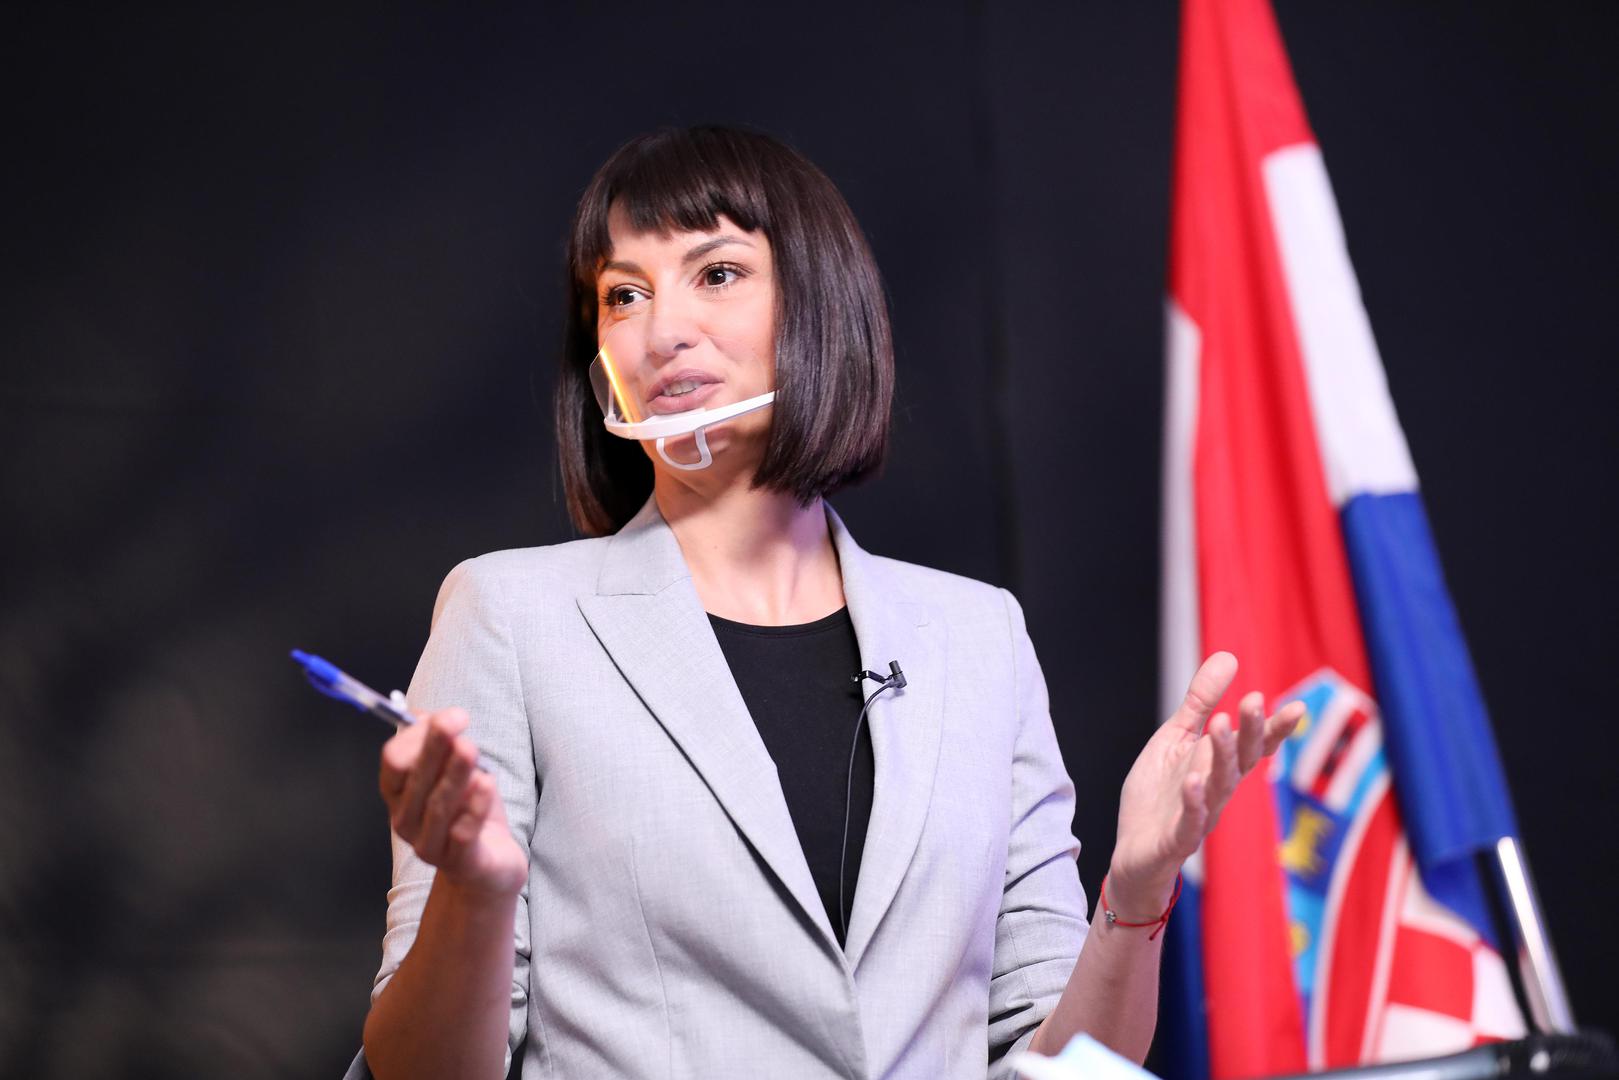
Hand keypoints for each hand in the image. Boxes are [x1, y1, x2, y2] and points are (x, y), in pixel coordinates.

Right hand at [379, 708, 527, 897]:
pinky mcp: (460, 862)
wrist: (488, 866)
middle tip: (455, 720)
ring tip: (471, 748)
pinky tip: (486, 783)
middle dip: (434, 747)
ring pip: (438, 805)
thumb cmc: (468, 811)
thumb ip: (443, 743)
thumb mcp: (455, 772)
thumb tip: (432, 715)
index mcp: (399, 793)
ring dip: (455, 773)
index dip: (417, 735)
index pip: (394, 760)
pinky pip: (463, 833)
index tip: (450, 716)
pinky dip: (474, 806)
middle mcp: (406, 820)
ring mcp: (429, 845)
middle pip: (416, 779)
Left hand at [1107, 652, 1302, 914]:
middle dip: (1250, 733)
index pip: (1254, 746)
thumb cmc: (1159, 796)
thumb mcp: (1176, 739)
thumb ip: (1200, 702)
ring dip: (1222, 757)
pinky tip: (1192, 781)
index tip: (1298, 708)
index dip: (1275, 729)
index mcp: (1218, 766)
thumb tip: (1229, 656)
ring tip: (1221, 725)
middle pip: (1241, 760)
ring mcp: (1199, 816)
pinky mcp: (1176, 839)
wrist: (1135, 855)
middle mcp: (1216, 790)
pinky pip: (1189, 821)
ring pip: (1218, 786)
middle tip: (1254, 700)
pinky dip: (1193, 802)